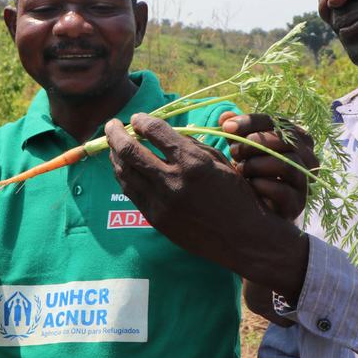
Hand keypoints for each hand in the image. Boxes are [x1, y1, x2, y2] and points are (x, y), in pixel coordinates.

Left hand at [105, 114, 307, 292]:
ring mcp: (162, 203)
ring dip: (115, 155)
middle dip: (115, 133)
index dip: (142, 120)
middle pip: (129, 150)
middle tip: (111, 125)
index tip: (137, 117)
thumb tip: (163, 133)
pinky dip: (123, 176)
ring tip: (114, 145)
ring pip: (124, 172)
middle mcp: (173, 181)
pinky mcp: (157, 220)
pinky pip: (131, 192)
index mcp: (193, 162)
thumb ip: (191, 146)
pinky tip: (124, 168)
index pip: (155, 131)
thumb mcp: (221, 162)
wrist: (245, 240)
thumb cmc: (238, 197)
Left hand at [219, 112, 318, 220]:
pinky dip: (262, 185)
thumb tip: (225, 117)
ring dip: (256, 164)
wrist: (260, 208)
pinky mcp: (297, 204)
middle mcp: (307, 157)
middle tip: (233, 151)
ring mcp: (305, 181)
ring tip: (239, 169)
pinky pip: (283, 191)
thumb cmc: (253, 171)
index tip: (226, 127)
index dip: (250, 122)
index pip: (277, 122)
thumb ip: (236, 131)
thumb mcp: (243, 148)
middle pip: (285, 141)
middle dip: (253, 143)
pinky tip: (249, 185)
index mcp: (298, 138)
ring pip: (286, 164)